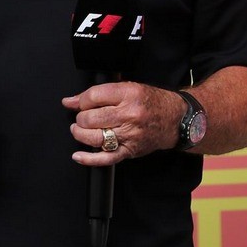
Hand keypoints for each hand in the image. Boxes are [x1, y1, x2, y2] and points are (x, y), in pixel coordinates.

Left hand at [62, 82, 184, 166]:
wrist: (175, 119)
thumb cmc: (152, 102)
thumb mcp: (129, 88)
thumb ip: (100, 93)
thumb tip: (71, 101)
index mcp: (129, 94)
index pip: (93, 97)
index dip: (81, 101)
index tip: (78, 103)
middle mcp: (129, 114)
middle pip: (91, 118)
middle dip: (81, 118)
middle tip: (83, 116)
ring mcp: (129, 135)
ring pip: (94, 137)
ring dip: (80, 134)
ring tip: (79, 129)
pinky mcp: (129, 150)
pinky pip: (106, 158)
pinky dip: (89, 159)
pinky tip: (78, 155)